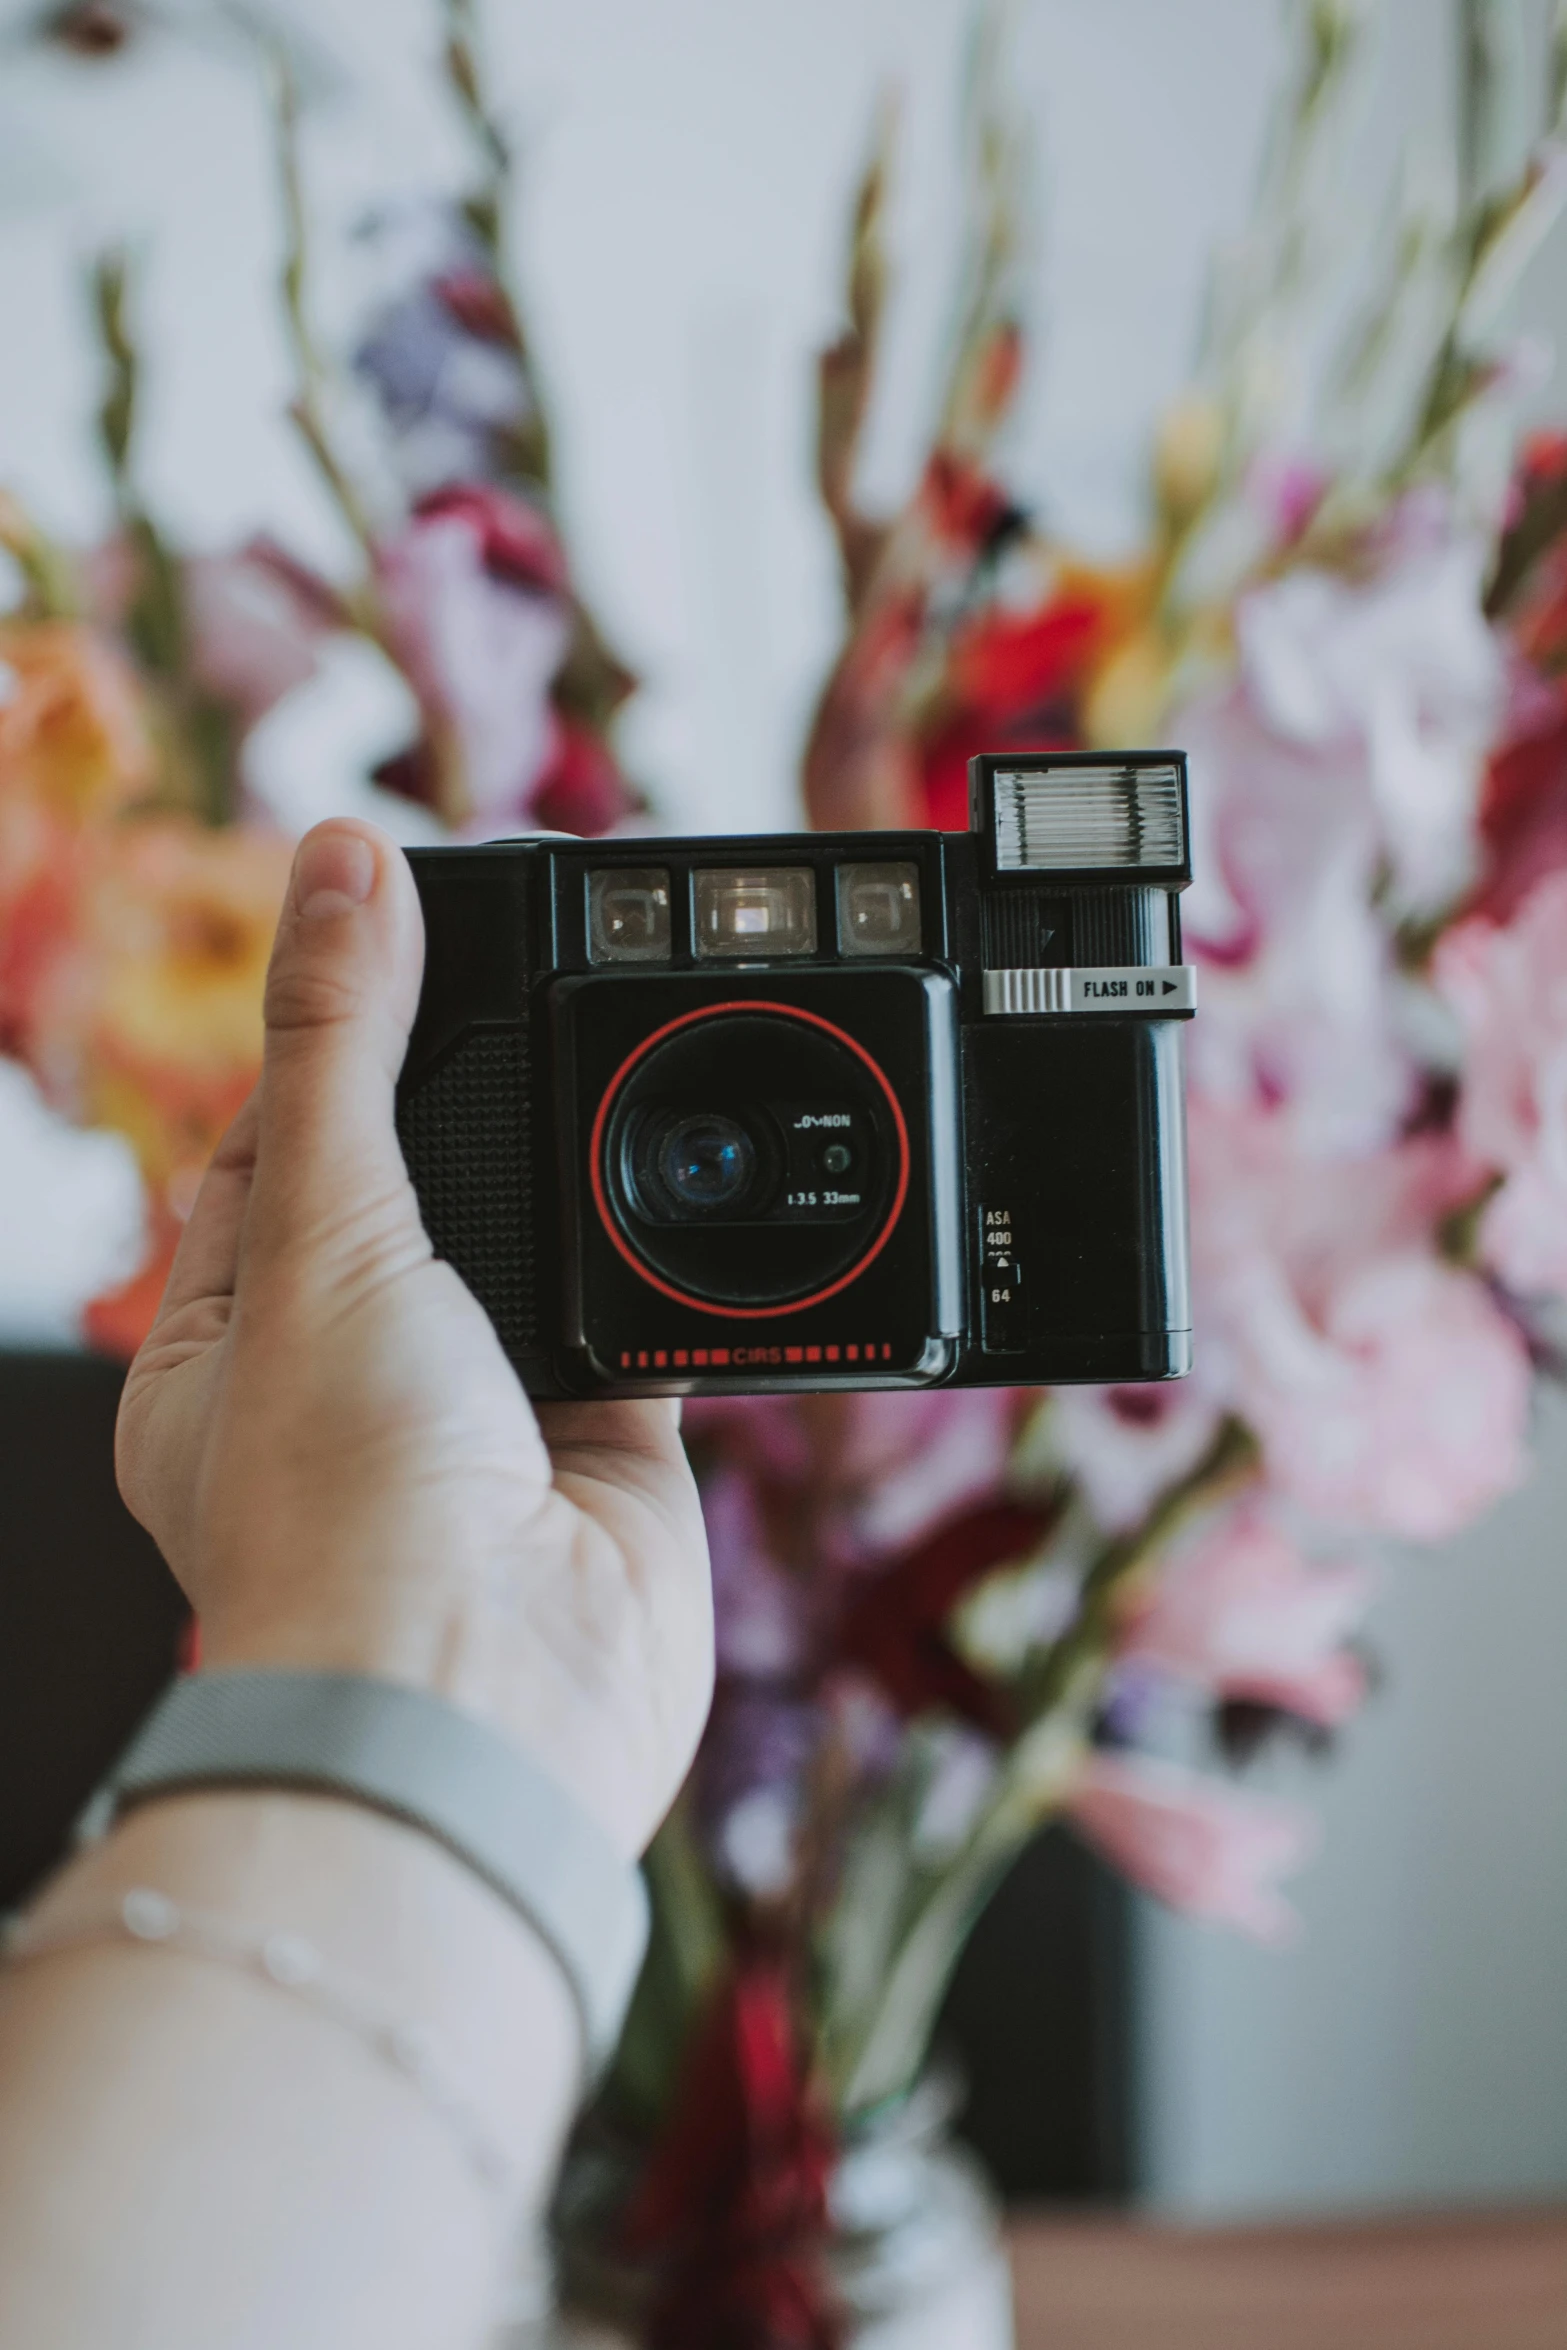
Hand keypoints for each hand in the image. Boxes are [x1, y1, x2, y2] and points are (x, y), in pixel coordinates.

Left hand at [116, 820, 713, 1857]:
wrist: (486, 1704)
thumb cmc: (346, 1514)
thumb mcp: (321, 1230)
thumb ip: (344, 1044)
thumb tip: (343, 860)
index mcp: (221, 1346)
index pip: (265, 1155)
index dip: (325, 1049)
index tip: (391, 940)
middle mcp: (348, 1383)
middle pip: (414, 1195)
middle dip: (470, 1109)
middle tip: (531, 986)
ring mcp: (480, 1418)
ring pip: (534, 1254)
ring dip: (573, 1187)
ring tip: (613, 1075)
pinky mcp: (605, 1452)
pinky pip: (643, 1324)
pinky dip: (667, 1269)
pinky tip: (689, 1200)